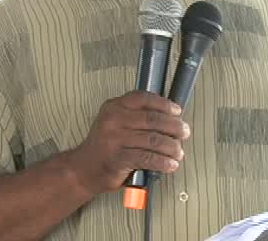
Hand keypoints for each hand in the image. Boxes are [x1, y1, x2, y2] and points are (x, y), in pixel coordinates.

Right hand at [67, 91, 189, 196]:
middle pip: (153, 119)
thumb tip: (170, 117)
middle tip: (184, 133)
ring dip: (172, 147)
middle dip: (174, 127)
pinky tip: (171, 164)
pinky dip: (163, 162)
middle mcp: (113, 119)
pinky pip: (148, 158)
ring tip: (179, 152)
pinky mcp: (118, 158)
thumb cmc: (105, 146)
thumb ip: (136, 117)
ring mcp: (115, 139)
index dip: (164, 104)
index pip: (143, 98)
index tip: (177, 111)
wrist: (83, 169)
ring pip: (153, 139)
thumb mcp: (115, 123)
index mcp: (114, 106)